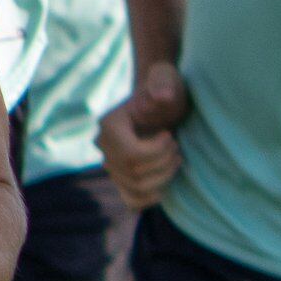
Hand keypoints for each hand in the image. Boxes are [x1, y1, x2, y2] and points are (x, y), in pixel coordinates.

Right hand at [100, 62, 187, 208]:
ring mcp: (110, 163)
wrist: (159, 102)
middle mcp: (103, 146)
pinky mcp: (121, 177)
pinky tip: (163, 185)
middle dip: (164, 163)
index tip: (169, 136)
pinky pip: (131, 199)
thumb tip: (162, 96)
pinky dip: (149, 198)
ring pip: (136, 187)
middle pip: (134, 172)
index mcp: (110, 125)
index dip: (157, 151)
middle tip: (176, 147)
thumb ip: (163, 85)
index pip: (131, 155)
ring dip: (163, 178)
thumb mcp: (166, 82)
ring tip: (174, 159)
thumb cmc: (164, 90)